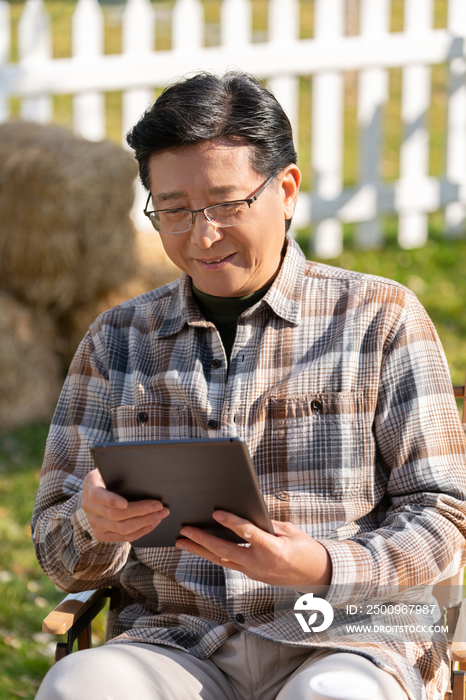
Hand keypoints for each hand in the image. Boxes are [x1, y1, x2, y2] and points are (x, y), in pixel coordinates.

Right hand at [81, 469, 168, 542]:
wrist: (97, 491)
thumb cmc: (110, 476)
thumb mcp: (110, 469)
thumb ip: (121, 473)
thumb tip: (145, 477)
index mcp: (90, 486)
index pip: (97, 496)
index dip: (111, 501)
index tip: (125, 503)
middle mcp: (89, 507)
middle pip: (115, 515)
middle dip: (141, 511)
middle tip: (159, 506)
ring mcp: (94, 523)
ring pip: (122, 528)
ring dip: (145, 522)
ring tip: (160, 514)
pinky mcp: (101, 534)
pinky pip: (123, 537)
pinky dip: (141, 531)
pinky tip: (152, 523)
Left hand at [175, 511, 331, 589]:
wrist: (315, 575)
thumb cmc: (304, 548)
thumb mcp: (289, 530)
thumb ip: (266, 523)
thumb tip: (245, 511)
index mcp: (273, 549)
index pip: (248, 534)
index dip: (231, 523)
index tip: (216, 513)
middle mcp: (260, 563)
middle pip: (226, 551)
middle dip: (203, 540)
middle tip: (185, 529)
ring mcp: (253, 572)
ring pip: (221, 560)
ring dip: (200, 550)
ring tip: (182, 540)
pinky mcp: (250, 574)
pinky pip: (227, 563)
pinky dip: (211, 554)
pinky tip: (199, 547)